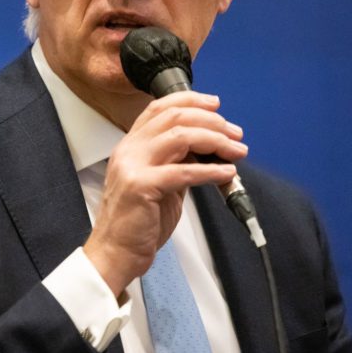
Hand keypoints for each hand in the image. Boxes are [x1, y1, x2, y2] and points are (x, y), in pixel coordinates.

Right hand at [83, 91, 246, 296]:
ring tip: (236, 151)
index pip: (158, 108)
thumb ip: (177, 163)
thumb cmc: (136, 222)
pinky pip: (183, 172)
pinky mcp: (142, 186)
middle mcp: (129, 150)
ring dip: (215, 140)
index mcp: (130, 146)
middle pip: (173, 117)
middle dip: (211, 121)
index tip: (215, 105)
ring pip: (180, 136)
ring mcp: (133, 166)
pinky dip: (210, 170)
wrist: (115, 251)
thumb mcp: (158, 183)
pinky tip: (226, 173)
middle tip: (235, 132)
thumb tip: (208, 151)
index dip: (189, 100)